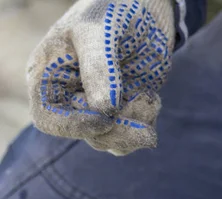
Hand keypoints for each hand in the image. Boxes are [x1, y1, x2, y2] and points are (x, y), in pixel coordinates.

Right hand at [27, 0, 174, 154]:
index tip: (106, 116)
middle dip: (119, 126)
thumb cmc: (112, 10)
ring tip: (147, 96)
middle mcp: (72, 96)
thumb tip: (104, 109)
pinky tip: (151, 97)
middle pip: (88, 134)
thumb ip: (99, 68)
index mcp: (49, 77)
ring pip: (112, 140)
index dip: (76, 125)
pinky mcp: (125, 109)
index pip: (49, 118)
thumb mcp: (99, 31)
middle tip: (144, 103)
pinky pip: (132, 135)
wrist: (146, 7)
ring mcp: (99, 106)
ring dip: (136, 125)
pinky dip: (146, 123)